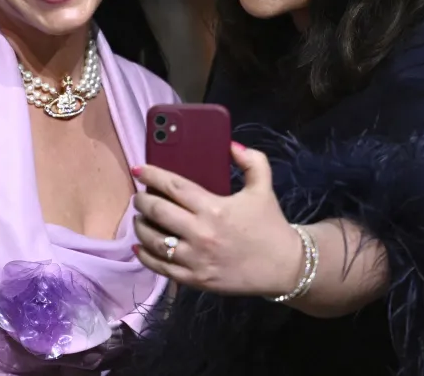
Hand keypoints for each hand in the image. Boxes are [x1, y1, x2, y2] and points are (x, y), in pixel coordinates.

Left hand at [132, 143, 302, 296]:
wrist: (284, 267)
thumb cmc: (270, 225)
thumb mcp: (263, 187)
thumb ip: (251, 160)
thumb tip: (230, 144)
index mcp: (214, 208)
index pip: (173, 187)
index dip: (152, 175)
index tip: (138, 169)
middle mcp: (201, 233)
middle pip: (158, 212)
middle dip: (143, 201)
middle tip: (140, 195)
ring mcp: (196, 259)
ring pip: (155, 241)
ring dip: (141, 227)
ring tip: (139, 217)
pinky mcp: (195, 279)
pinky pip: (161, 267)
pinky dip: (146, 255)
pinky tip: (140, 245)